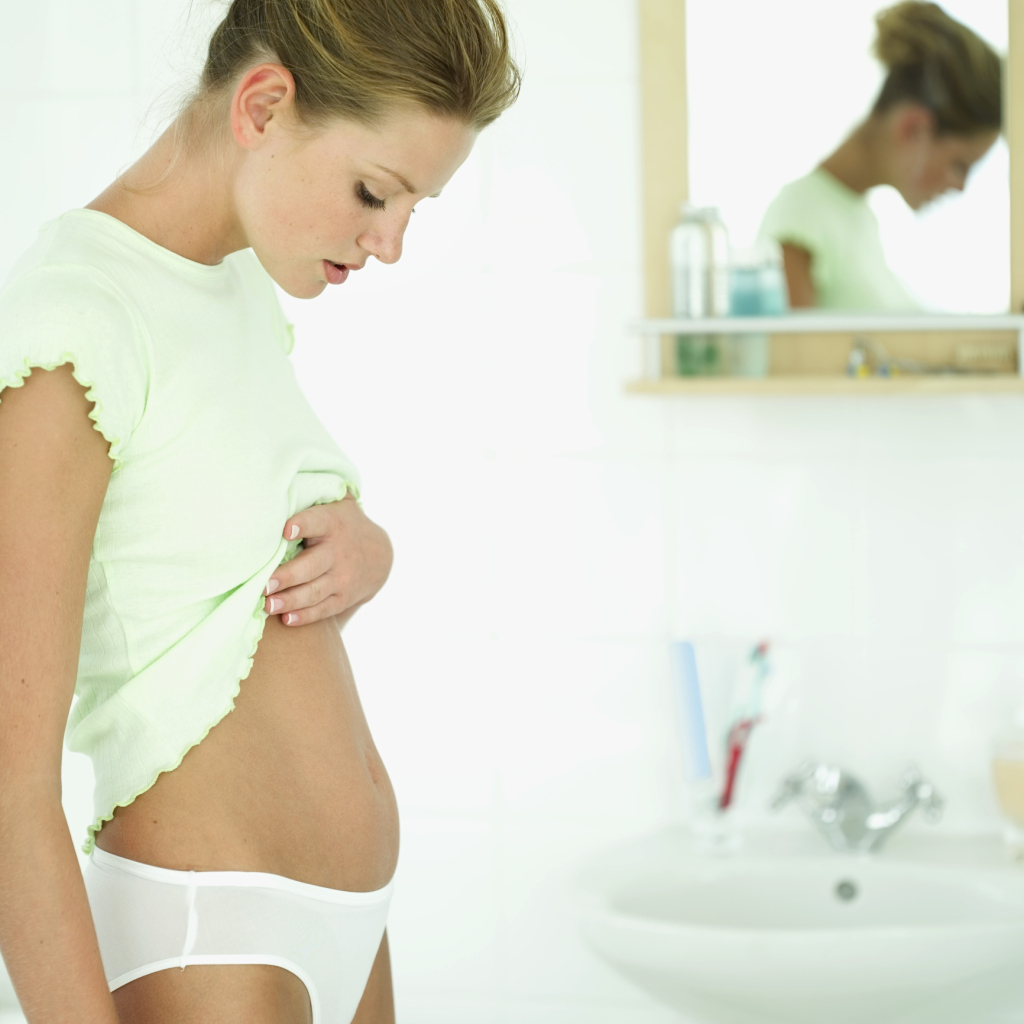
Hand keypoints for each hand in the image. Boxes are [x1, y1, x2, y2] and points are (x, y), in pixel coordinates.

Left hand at [263, 494, 392, 626]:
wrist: (378, 555)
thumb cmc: (341, 523)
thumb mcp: (336, 503)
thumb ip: (316, 491)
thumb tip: (285, 473)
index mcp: (332, 523)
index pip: (317, 522)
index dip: (302, 525)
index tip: (286, 529)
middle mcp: (338, 552)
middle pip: (311, 566)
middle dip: (287, 577)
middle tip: (264, 584)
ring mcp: (342, 577)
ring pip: (314, 591)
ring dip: (290, 600)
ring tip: (267, 605)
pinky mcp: (343, 597)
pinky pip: (323, 609)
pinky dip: (305, 615)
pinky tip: (287, 619)